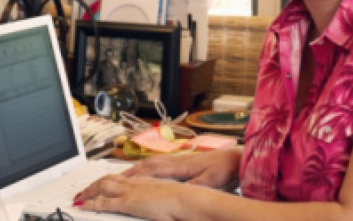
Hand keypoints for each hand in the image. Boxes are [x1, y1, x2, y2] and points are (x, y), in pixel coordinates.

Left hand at [74, 173, 187, 220]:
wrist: (185, 199)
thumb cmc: (181, 201)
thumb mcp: (166, 198)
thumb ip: (156, 200)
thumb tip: (154, 204)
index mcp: (143, 181)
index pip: (121, 177)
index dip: (108, 180)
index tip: (101, 184)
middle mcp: (134, 182)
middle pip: (108, 179)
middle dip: (94, 184)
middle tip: (84, 190)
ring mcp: (130, 191)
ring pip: (102, 186)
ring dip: (89, 191)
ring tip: (80, 197)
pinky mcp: (128, 203)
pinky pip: (104, 202)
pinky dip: (92, 204)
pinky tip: (83, 206)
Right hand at [123, 149, 239, 188]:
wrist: (235, 159)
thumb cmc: (223, 169)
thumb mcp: (209, 181)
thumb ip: (193, 187)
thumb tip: (178, 194)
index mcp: (180, 165)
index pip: (153, 169)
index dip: (137, 174)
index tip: (123, 180)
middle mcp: (177, 160)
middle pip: (149, 164)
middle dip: (133, 170)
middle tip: (117, 178)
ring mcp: (179, 159)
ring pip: (154, 162)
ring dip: (140, 167)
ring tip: (128, 174)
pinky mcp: (184, 162)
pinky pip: (161, 163)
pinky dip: (150, 166)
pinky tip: (148, 171)